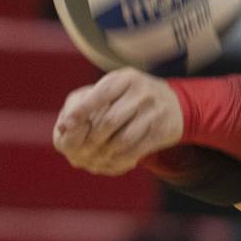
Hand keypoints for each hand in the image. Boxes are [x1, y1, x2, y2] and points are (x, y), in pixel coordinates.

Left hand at [53, 67, 183, 175]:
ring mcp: (155, 112)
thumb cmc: (134, 97)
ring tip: (96, 159)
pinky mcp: (163, 130)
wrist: (177, 105)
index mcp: (126, 78)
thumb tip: (63, 126)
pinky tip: (113, 162)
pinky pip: (137, 150)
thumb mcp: (117, 88)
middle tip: (80, 151)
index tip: (66, 125)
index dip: (82, 111)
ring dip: (106, 152)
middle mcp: (142, 92)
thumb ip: (89, 101)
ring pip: (123, 139)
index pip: (100, 95)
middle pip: (110, 120)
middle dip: (92, 139)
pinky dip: (121, 160)